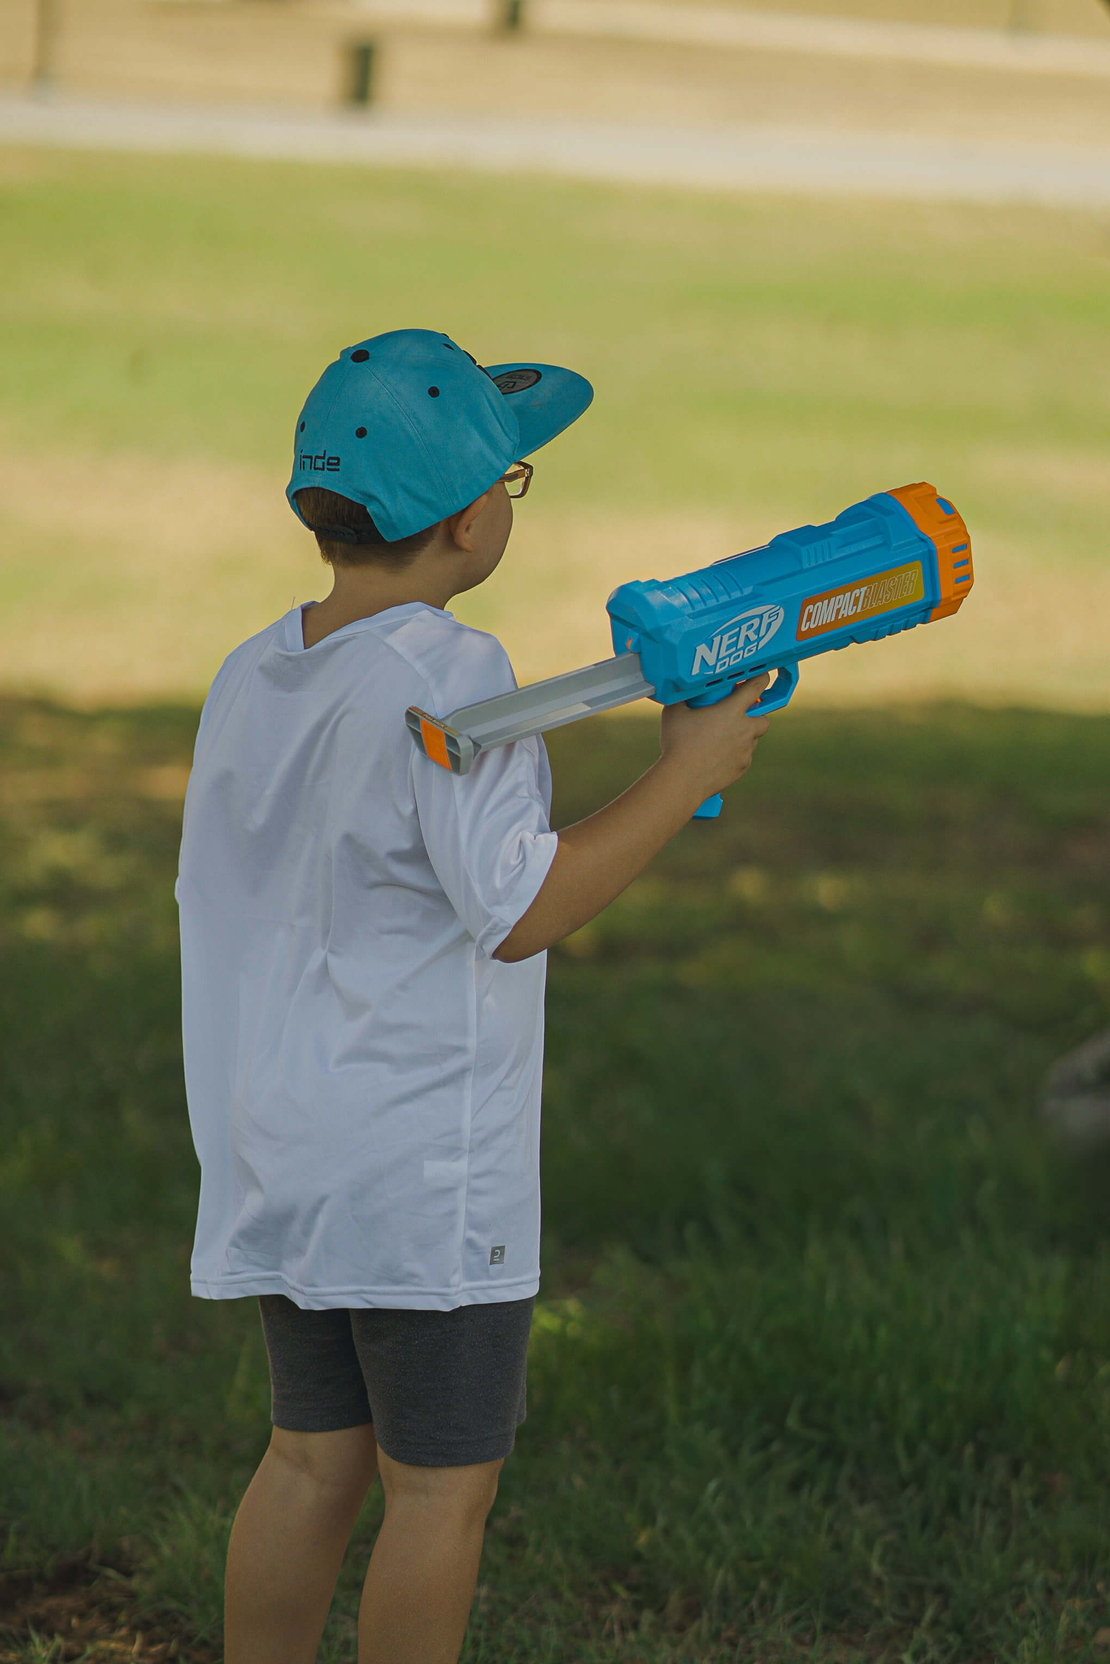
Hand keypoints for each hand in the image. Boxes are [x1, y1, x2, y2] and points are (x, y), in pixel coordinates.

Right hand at [659, 673, 771, 801]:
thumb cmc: (678, 744)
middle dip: (754, 716)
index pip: (756, 687)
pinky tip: (716, 756)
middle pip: (763, 719)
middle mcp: (744, 729)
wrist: (683, 779)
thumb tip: (681, 691)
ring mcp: (745, 750)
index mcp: (732, 711)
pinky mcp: (741, 767)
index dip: (761, 678)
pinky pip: (743, 757)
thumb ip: (683, 698)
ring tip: (719, 739)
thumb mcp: (674, 713)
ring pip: (752, 739)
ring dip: (742, 736)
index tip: (761, 676)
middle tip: (735, 717)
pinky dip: (735, 754)